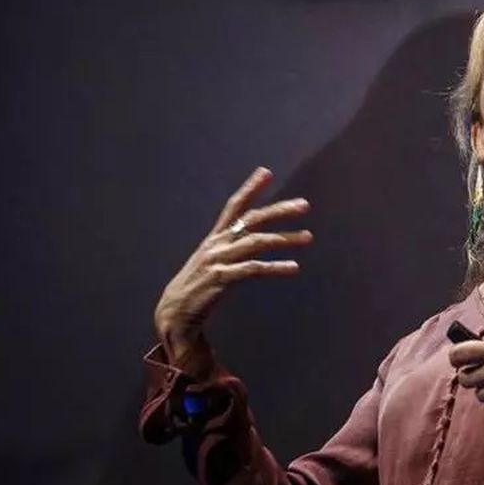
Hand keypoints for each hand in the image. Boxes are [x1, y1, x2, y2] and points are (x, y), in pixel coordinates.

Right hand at [153, 167, 312, 373]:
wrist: (174, 312)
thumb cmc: (199, 284)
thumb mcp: (214, 259)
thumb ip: (232, 245)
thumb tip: (255, 233)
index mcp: (216, 237)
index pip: (234, 206)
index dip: (250, 188)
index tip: (266, 172)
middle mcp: (217, 244)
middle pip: (252, 220)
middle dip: (279, 210)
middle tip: (305, 205)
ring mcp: (219, 260)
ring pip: (257, 242)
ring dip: (285, 239)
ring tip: (309, 237)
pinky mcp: (221, 278)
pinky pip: (253, 269)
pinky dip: (275, 267)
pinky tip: (293, 268)